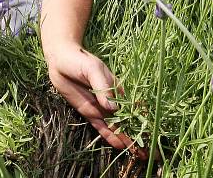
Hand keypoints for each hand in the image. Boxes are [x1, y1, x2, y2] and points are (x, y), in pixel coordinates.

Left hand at [45, 43, 146, 157]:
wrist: (60, 59)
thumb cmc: (80, 59)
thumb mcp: (93, 69)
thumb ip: (103, 88)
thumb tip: (113, 108)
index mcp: (118, 88)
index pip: (134, 107)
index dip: (143, 119)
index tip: (152, 132)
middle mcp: (112, 100)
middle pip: (127, 120)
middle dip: (138, 135)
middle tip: (148, 152)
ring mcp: (101, 107)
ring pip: (116, 126)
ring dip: (126, 139)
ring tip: (137, 154)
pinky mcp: (89, 112)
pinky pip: (101, 126)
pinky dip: (110, 136)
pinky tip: (119, 146)